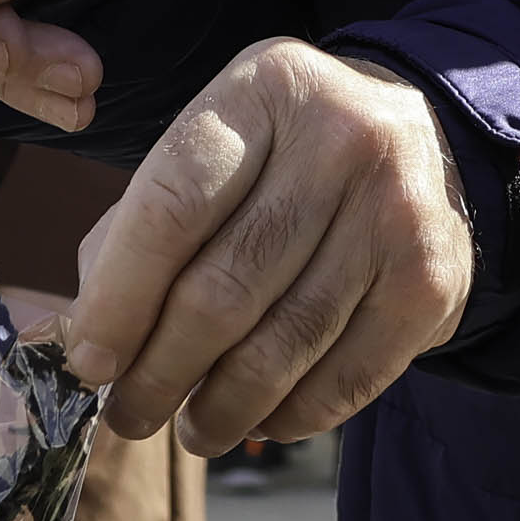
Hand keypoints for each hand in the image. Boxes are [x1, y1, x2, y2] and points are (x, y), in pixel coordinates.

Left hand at [63, 39, 476, 451]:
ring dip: (222, 408)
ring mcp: (396, 210)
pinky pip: (346, 379)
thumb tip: (86, 341)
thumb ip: (138, 229)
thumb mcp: (214, 148)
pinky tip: (261, 420)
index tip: (88, 362)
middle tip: (129, 414)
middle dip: (161, 372)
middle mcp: (339, 138)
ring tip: (190, 431)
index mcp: (263, 89)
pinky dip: (291, 417)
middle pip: (224, 288)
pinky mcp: (432, 280)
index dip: (120, 297)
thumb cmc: (283, 159)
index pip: (172, 206)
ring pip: (284, 344)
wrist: (424, 140)